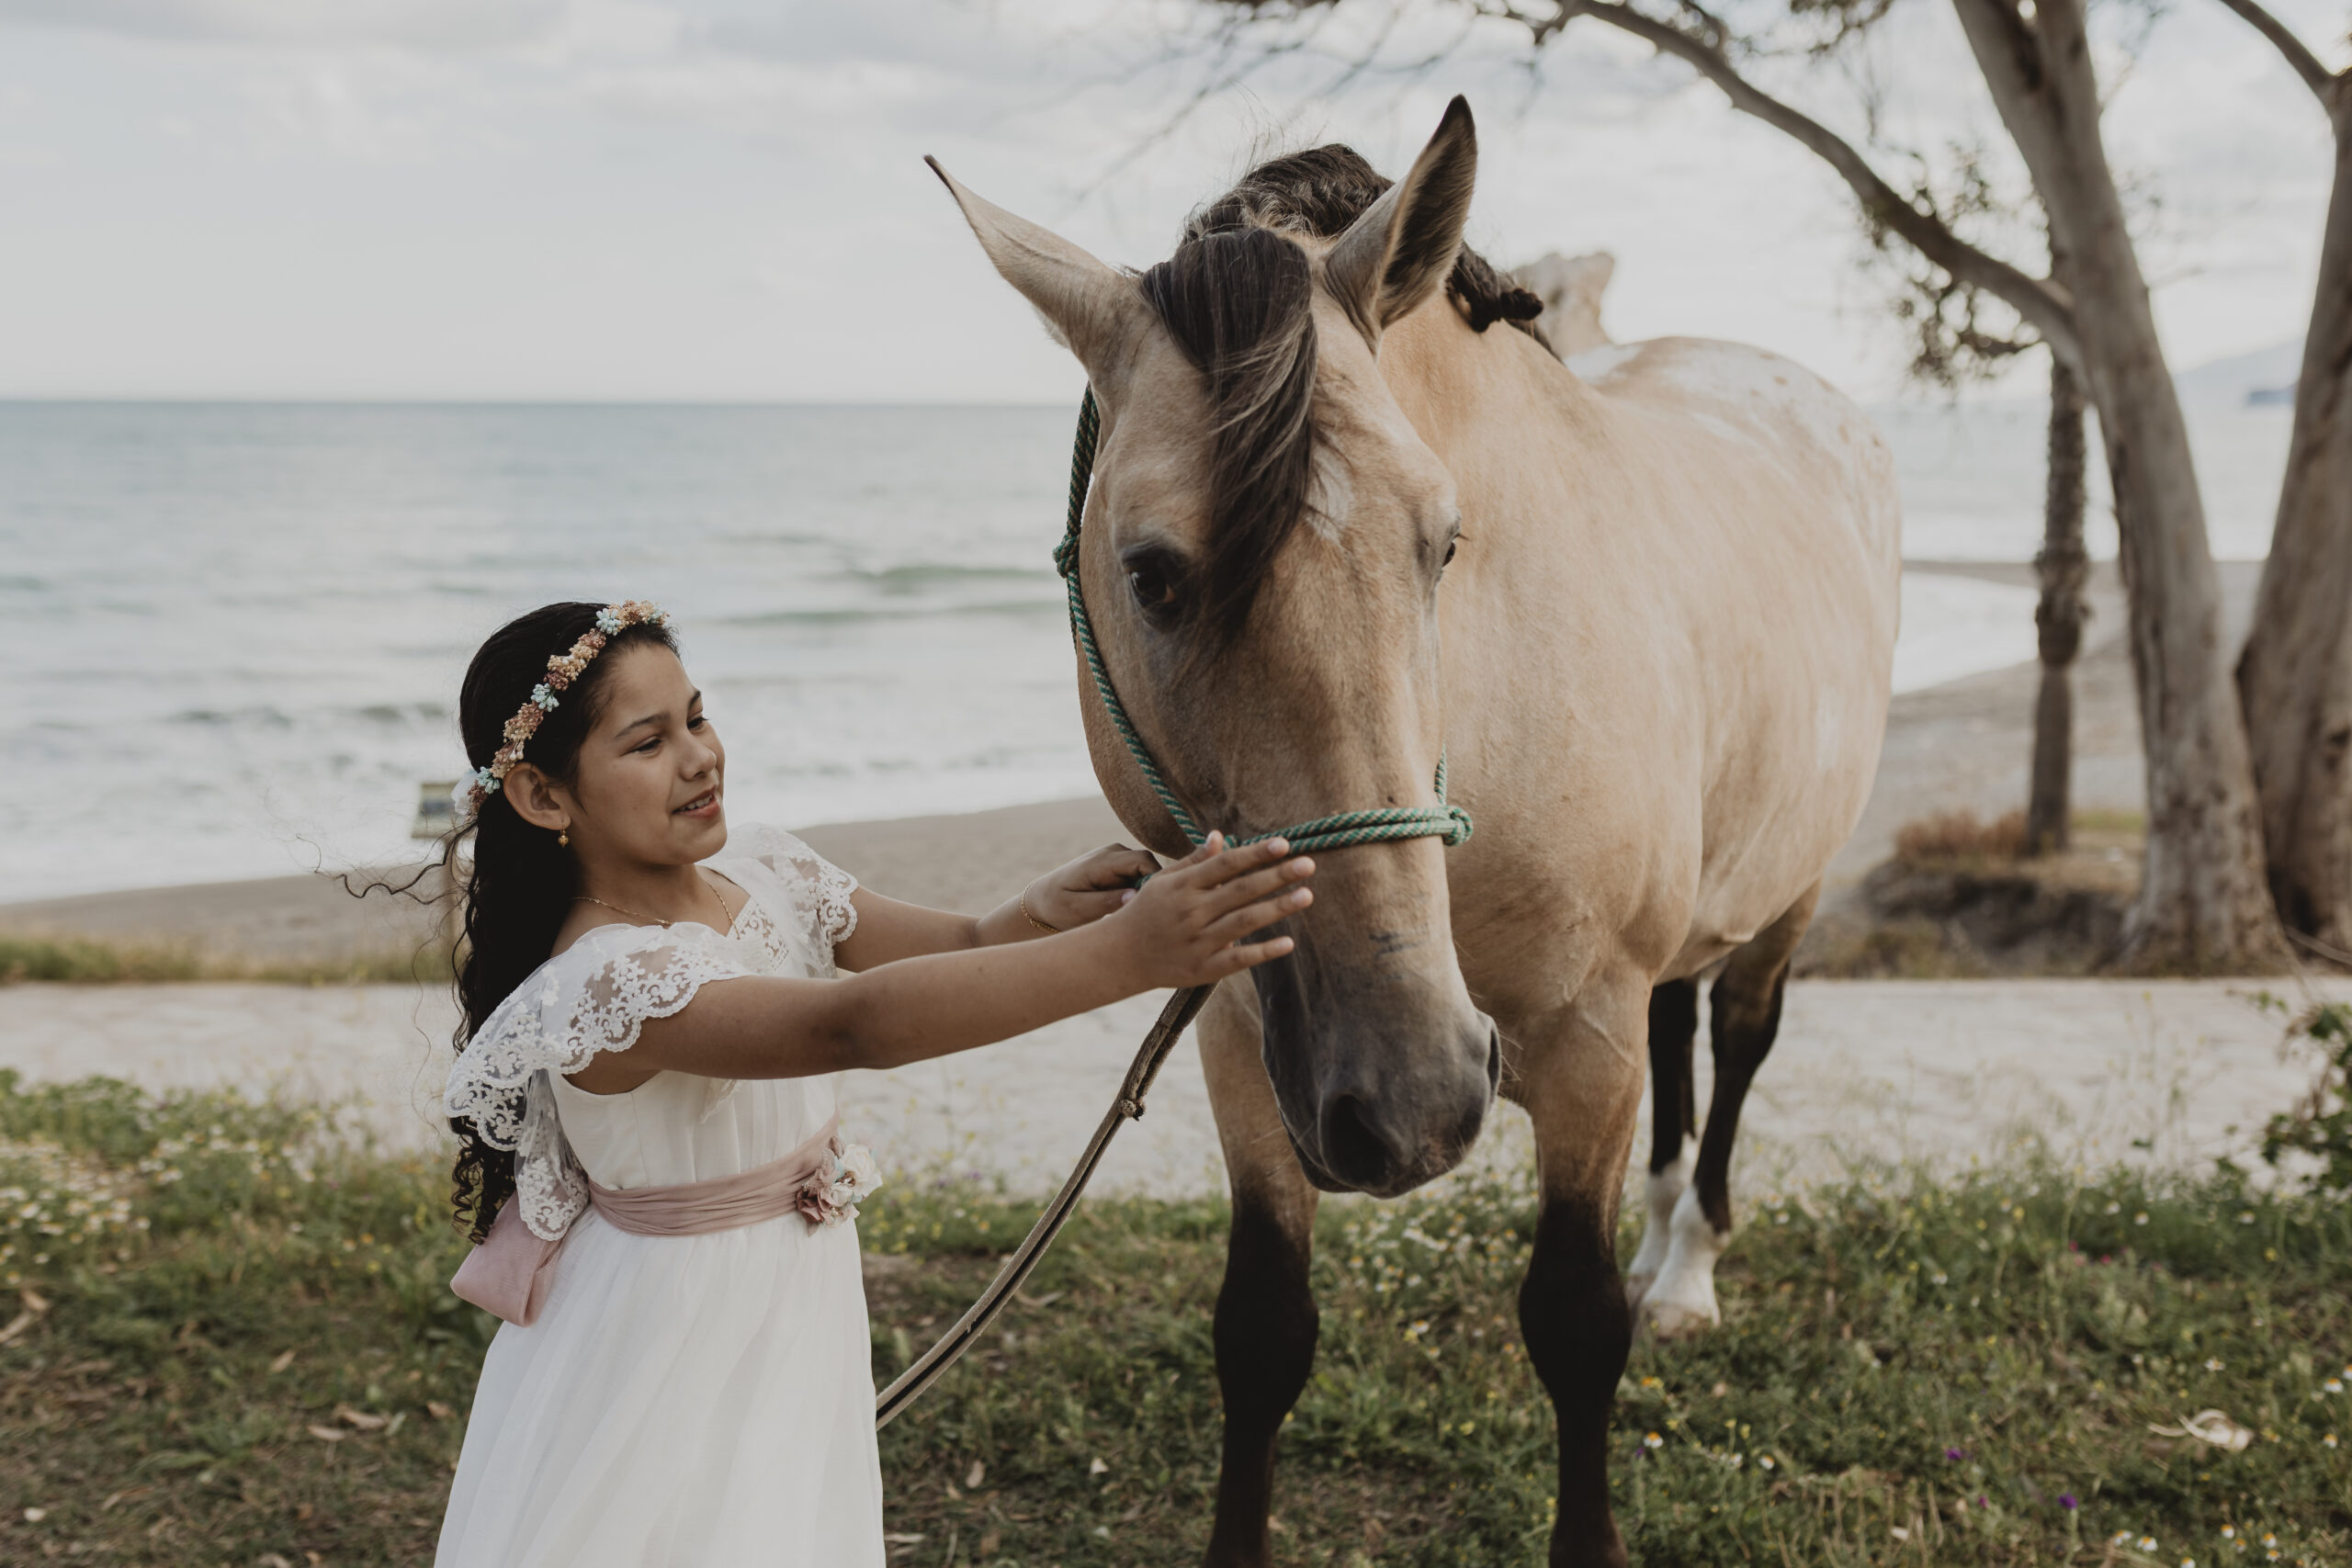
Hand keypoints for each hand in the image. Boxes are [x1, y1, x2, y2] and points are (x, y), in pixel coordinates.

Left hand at [1022, 843, 1163, 932]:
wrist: (1042, 900)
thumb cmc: (1058, 907)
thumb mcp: (1078, 910)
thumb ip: (1106, 902)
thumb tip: (1135, 895)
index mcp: (1101, 861)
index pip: (1142, 861)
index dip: (1155, 880)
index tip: (1151, 904)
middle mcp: (1111, 852)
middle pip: (1148, 863)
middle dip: (1151, 886)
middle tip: (1142, 911)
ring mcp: (1114, 856)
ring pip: (1145, 868)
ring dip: (1144, 888)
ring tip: (1130, 910)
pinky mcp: (1116, 865)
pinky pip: (1138, 873)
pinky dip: (1138, 889)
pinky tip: (1126, 906)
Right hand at [1103, 833, 1313, 988]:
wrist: (1120, 956)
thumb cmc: (1146, 913)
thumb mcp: (1163, 882)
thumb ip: (1194, 861)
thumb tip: (1220, 836)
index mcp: (1183, 886)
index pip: (1225, 865)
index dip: (1255, 853)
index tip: (1284, 844)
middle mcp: (1191, 912)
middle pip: (1240, 890)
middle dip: (1275, 876)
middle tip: (1308, 864)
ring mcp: (1198, 941)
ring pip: (1243, 922)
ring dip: (1277, 908)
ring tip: (1307, 895)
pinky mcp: (1203, 969)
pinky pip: (1238, 960)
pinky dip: (1263, 952)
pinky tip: (1288, 943)